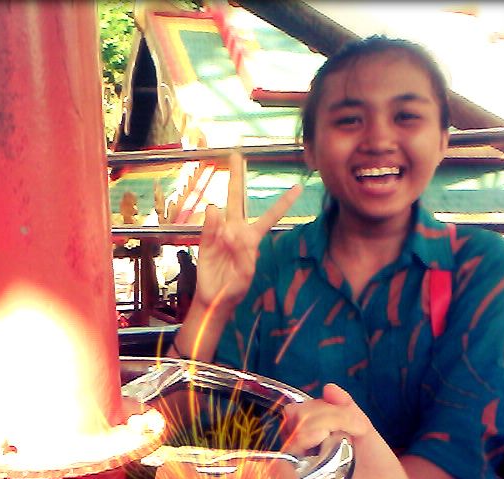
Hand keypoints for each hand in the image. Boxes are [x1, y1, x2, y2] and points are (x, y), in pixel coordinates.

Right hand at [193, 152, 299, 312]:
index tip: (298, 187)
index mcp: (251, 239)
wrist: (214, 299)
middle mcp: (235, 231)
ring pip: (220, 213)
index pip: (270, 217)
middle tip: (236, 154)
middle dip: (236, 177)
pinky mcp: (205, 241)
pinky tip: (213, 225)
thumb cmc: (234, 289)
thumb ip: (242, 255)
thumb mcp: (245, 276)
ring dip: (220, 221)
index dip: (283, 202)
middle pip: (237, 199)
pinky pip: (207, 227)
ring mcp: (219, 234)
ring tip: (224, 246)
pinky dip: (210, 225)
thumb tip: (231, 233)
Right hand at [282, 384, 420, 478]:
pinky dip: (310, 436)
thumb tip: (328, 386)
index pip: (301, 410)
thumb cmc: (380, 468)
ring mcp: (301, 465)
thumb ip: (345, 408)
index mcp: (315, 438)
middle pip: (296, 414)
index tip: (352, 419)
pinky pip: (293, 448)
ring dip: (326, 422)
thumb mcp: (363, 430)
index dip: (321, 407)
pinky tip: (329, 440)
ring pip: (296, 428)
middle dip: (328, 413)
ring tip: (350, 438)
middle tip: (355, 429)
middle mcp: (303, 451)